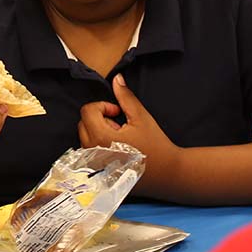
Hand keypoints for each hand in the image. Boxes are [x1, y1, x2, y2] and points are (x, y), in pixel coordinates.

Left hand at [78, 74, 182, 196]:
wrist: (168, 173)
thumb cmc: (156, 145)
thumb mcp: (141, 117)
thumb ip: (125, 97)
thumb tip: (116, 78)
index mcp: (101, 137)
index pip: (87, 111)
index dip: (103, 106)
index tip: (118, 112)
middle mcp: (93, 152)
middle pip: (83, 124)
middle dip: (100, 119)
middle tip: (120, 125)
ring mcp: (95, 164)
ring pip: (85, 138)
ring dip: (99, 132)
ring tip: (120, 139)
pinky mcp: (98, 173)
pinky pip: (89, 152)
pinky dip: (99, 145)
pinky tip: (117, 150)